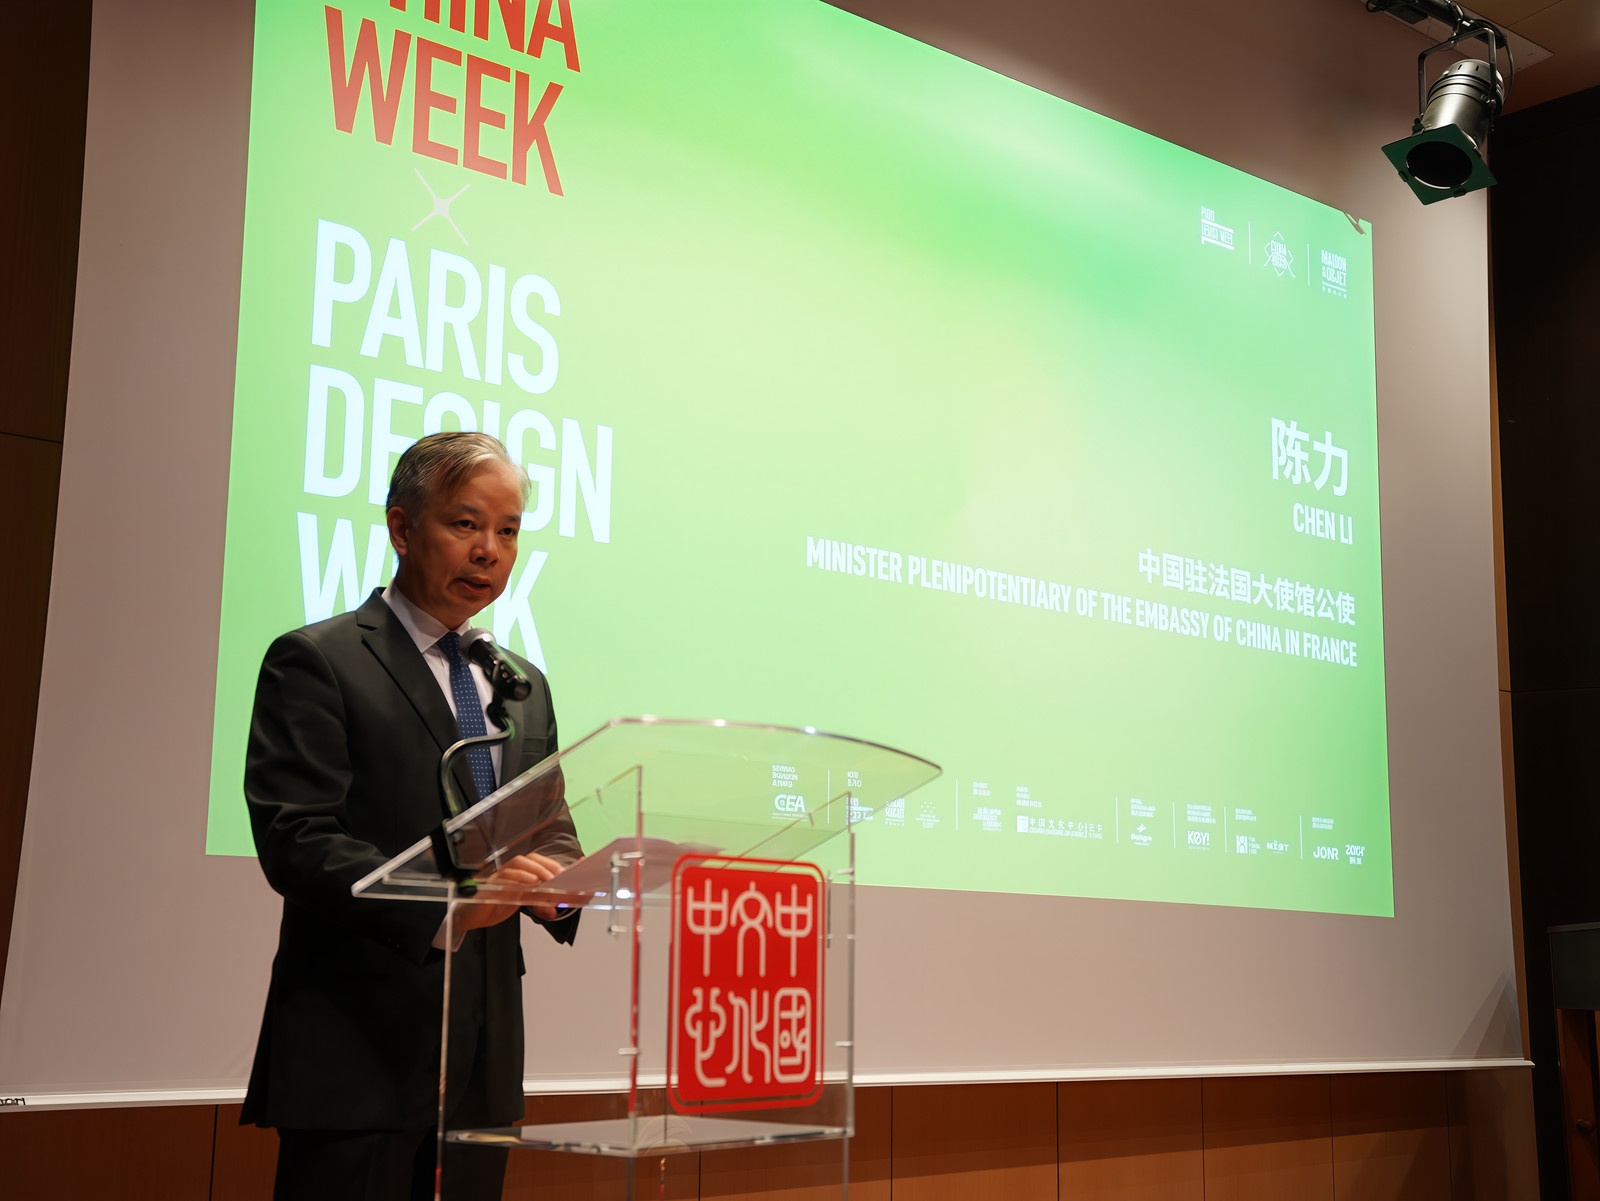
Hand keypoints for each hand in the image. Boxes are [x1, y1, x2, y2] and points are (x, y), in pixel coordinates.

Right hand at [451, 852, 570, 931]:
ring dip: (534, 870)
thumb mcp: (522, 904)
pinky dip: (518, 879)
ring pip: (517, 864)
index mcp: (520, 872)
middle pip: (529, 859)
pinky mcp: (489, 885)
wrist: (473, 915)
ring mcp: (499, 875)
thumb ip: (539, 904)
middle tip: (559, 876)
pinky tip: (529, 883)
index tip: (568, 872)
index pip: (538, 861)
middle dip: (546, 865)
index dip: (553, 864)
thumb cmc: (497, 904)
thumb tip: (555, 909)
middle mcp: (510, 870)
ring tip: (547, 879)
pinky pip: (503, 877)